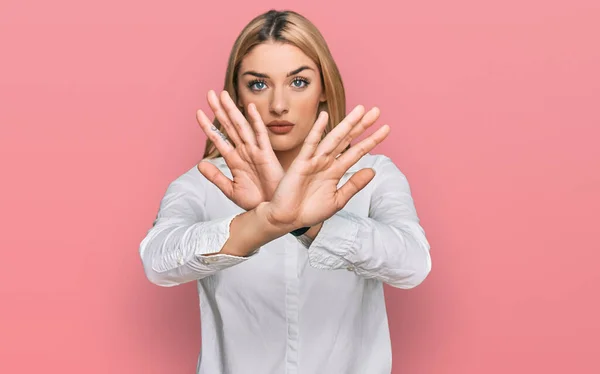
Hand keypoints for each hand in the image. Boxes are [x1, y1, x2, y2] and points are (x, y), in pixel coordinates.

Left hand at [195, 90, 283, 210]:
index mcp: (235, 160)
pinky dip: (256, 121)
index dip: (208, 126)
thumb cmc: (255, 201)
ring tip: (224, 95)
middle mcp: (244, 152)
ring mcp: (255, 151)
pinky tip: (250, 108)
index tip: (198, 112)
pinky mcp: (267, 155)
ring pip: (242, 126)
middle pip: (229, 127)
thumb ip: (215, 176)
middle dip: (219, 110)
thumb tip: (199, 164)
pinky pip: (260, 135)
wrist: (272, 211)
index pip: (219, 138)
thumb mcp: (230, 190)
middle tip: (210, 93)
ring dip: (233, 110)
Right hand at [263, 105, 389, 229]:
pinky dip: (317, 130)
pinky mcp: (301, 163)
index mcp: (335, 171)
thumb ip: (354, 185)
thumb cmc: (310, 211)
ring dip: (346, 124)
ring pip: (334, 138)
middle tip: (377, 111)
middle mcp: (326, 162)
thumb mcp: (338, 200)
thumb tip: (372, 171)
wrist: (288, 220)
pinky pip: (310, 144)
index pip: (357, 152)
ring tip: (360, 110)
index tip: (386, 129)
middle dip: (362, 125)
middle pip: (347, 139)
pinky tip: (324, 116)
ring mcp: (314, 160)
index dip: (371, 140)